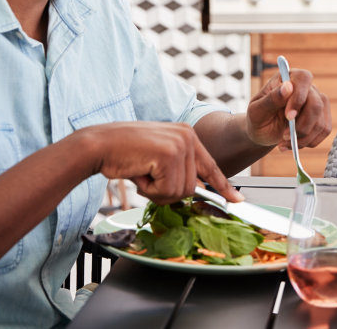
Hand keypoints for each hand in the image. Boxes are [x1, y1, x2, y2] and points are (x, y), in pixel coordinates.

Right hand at [76, 121, 241, 203]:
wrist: (98, 145)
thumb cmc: (123, 153)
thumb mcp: (158, 156)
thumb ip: (177, 169)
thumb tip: (195, 190)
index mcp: (187, 135)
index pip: (210, 166)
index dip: (223, 186)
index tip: (237, 201)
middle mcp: (188, 136)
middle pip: (192, 187)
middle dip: (166, 191)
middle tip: (146, 177)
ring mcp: (180, 144)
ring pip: (180, 192)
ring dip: (156, 191)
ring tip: (142, 172)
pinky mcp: (170, 155)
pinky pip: (167, 191)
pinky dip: (149, 190)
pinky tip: (139, 172)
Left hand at [245, 67, 330, 149]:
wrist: (263, 132)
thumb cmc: (258, 117)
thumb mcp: (257, 110)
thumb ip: (271, 99)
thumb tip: (287, 87)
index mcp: (289, 78)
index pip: (304, 78)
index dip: (299, 97)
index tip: (288, 116)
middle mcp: (307, 87)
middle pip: (316, 104)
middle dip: (301, 125)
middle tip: (284, 136)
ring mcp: (317, 102)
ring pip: (320, 121)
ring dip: (303, 138)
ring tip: (284, 143)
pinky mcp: (322, 117)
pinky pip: (324, 130)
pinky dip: (309, 142)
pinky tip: (294, 145)